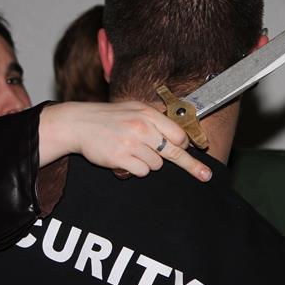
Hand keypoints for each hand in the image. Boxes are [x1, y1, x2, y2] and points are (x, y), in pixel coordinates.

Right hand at [39, 101, 211, 181]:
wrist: (79, 123)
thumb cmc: (108, 117)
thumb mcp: (133, 108)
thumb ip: (155, 117)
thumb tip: (179, 131)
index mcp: (147, 114)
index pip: (177, 134)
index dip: (183, 143)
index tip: (189, 150)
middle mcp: (141, 128)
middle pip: (174, 152)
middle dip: (191, 165)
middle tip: (205, 176)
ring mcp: (130, 143)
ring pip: (156, 164)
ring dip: (148, 163)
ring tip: (133, 152)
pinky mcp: (120, 158)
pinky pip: (141, 171)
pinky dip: (136, 169)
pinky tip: (125, 159)